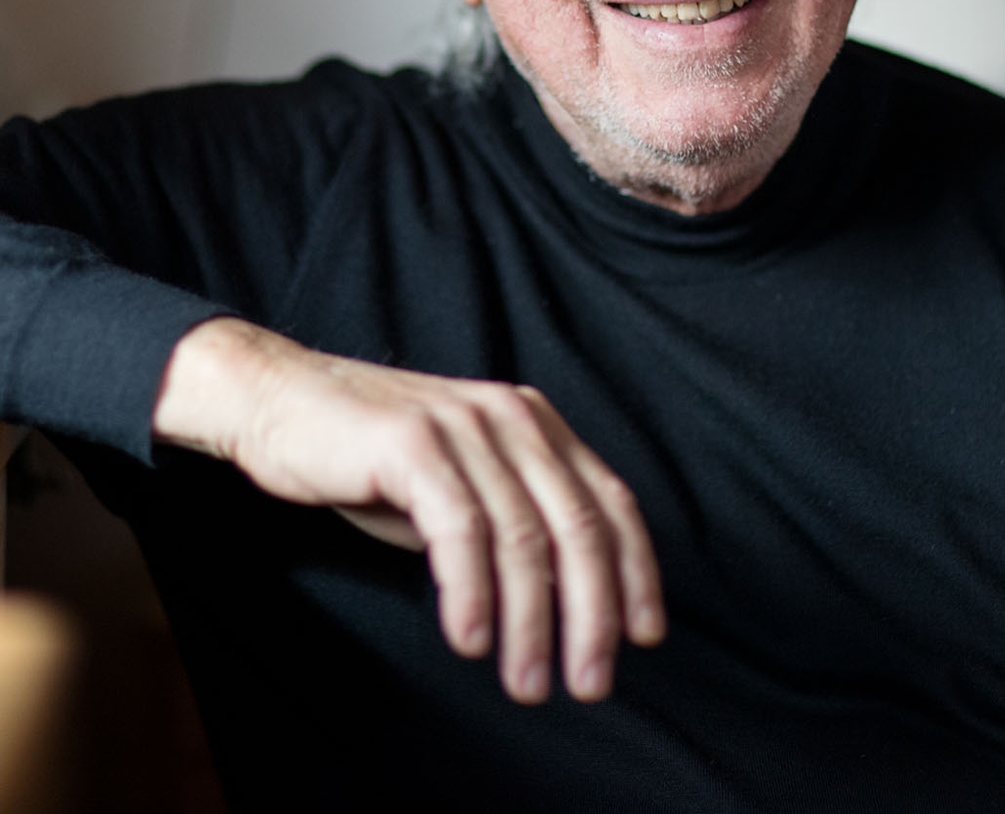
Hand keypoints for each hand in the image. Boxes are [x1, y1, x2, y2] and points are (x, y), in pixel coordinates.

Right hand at [153, 318, 665, 704]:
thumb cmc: (374, 459)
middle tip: (592, 682)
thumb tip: (566, 600)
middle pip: (581, 527)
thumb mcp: (463, 490)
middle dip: (594, 615)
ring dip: (530, 622)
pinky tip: (470, 639)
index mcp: (540, 426)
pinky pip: (460, 529)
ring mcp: (468, 427)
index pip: (613, 503)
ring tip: (527, 681)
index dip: (637, 574)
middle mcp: (516, 419)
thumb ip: (513, 528)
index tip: (646, 636)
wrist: (280, 399)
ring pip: (524, 538)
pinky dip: (472, 592)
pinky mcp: (415, 444)